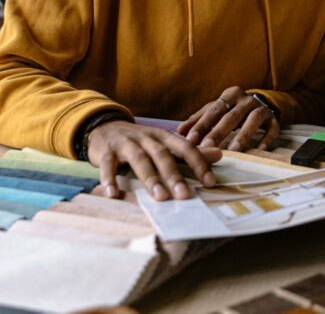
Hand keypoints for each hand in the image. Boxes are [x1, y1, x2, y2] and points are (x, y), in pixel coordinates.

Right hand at [87, 120, 221, 200]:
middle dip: (174, 175)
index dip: (199, 164)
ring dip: (150, 178)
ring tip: (159, 197)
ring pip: (139, 160)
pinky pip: (108, 165)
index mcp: (164, 136)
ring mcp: (126, 143)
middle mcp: (147, 137)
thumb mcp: (165, 142)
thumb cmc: (140, 140)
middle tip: (184, 195)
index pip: (185, 148)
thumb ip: (190, 151)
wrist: (104, 127)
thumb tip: (220, 154)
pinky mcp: (106, 151)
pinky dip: (110, 179)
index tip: (210, 183)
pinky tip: (113, 194)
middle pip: (163, 155)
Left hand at [177, 86, 280, 151]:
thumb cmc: (235, 109)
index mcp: (230, 95)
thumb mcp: (217, 110)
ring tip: (233, 150)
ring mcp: (262, 108)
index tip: (190, 140)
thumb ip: (199, 119)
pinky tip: (259, 149)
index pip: (213, 109)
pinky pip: (272, 128)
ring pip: (253, 120)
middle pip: (231, 116)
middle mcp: (246, 99)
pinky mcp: (274, 119)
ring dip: (243, 135)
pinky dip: (266, 138)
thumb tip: (180, 131)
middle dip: (218, 132)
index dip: (201, 125)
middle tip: (207, 147)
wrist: (266, 102)